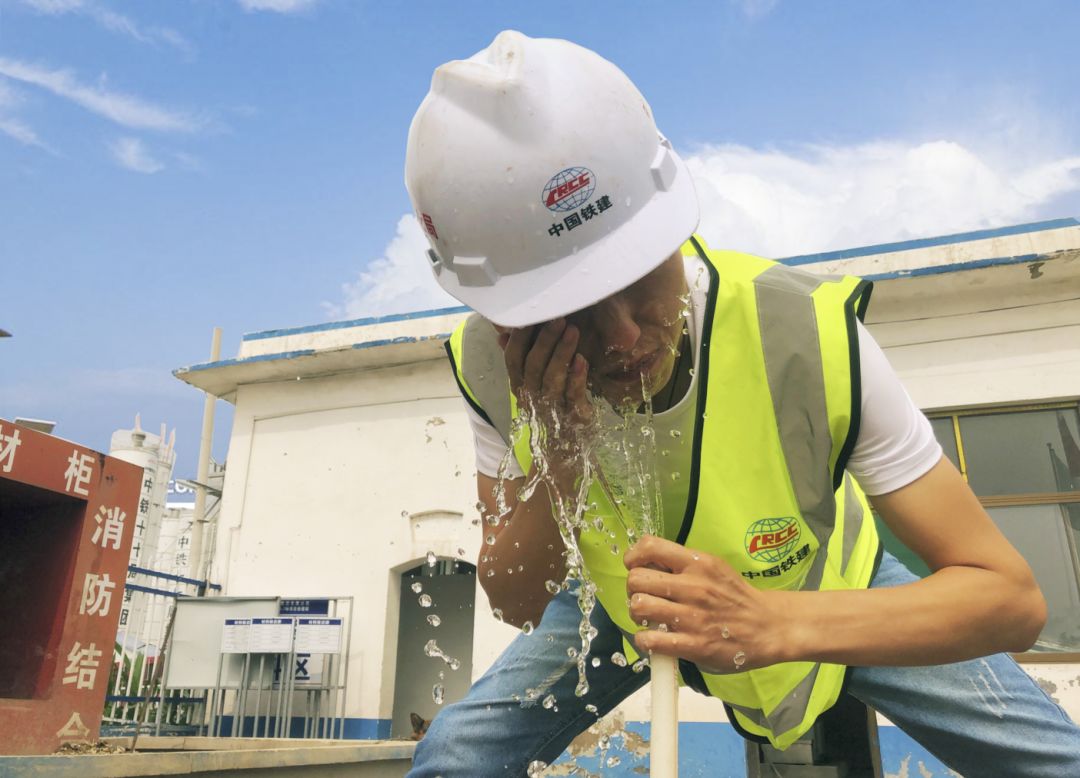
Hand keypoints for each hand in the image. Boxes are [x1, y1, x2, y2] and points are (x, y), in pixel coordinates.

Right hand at [499, 318, 592, 491]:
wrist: (562, 457)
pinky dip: (577, 377)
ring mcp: (551, 410)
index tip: (532, 317)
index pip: (513, 359)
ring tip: (573, 331)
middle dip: (545, 340)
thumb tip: (503, 334)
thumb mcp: (534, 388)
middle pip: (533, 366)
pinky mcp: (573, 418)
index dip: (521, 338)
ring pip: (552, 378)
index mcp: (520, 389)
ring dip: (562, 352)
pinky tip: (582, 360)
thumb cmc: (551, 414)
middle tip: (559, 319)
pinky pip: (572, 396)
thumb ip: (522, 362)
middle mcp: (531, 399)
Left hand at [624, 536, 787, 673]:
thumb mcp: (714, 568)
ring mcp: (693, 617)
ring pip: (639, 607)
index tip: (636, 567)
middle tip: (644, 597)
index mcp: (698, 563)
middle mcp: (693, 586)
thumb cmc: (736, 597)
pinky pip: (650, 641)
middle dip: (633, 589)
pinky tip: (654, 640)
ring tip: (648, 619)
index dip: (633, 557)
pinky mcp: (694, 645)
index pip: (650, 546)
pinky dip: (644, 641)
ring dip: (637, 614)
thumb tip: (647, 564)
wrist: (768, 627)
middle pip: (636, 579)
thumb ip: (683, 564)